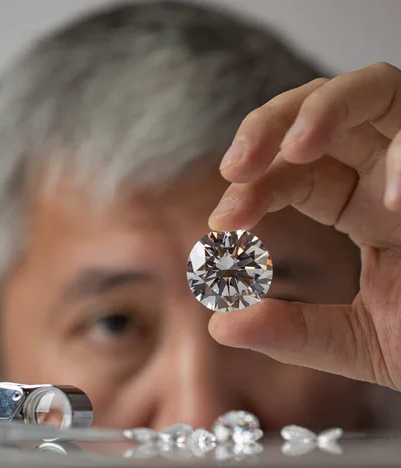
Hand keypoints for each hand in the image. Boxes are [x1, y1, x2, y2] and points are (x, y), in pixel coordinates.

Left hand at [207, 62, 400, 389]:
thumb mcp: (365, 342)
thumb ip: (296, 334)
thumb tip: (222, 325)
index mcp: (362, 207)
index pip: (293, 175)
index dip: (253, 190)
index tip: (223, 222)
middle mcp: (390, 174)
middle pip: (317, 114)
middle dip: (267, 129)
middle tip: (235, 169)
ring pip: (372, 89)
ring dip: (322, 110)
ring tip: (292, 150)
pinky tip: (397, 203)